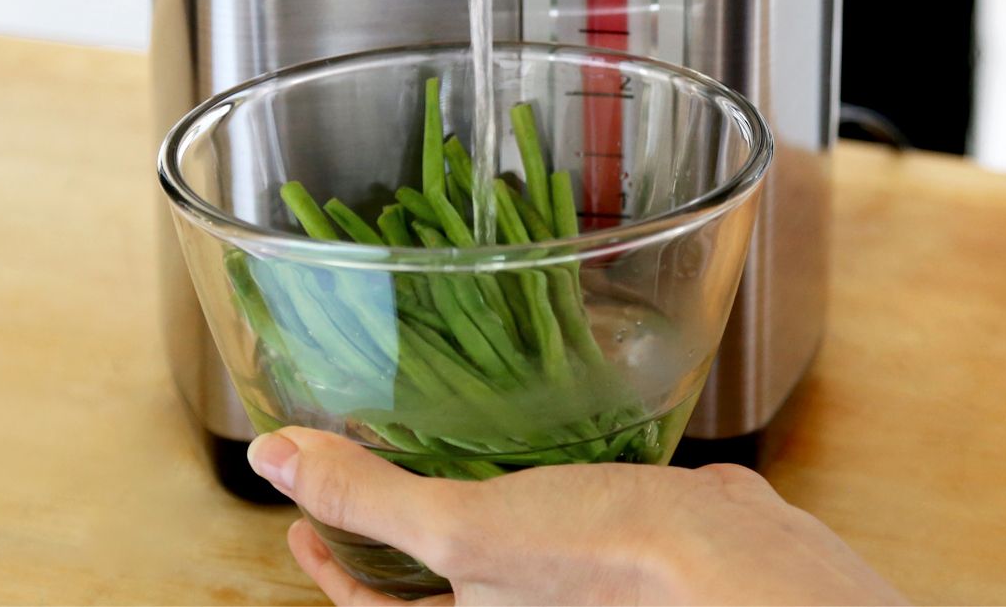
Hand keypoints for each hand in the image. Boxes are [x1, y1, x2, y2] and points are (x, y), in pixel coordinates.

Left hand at [249, 428, 904, 604]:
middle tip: (359, 450)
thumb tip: (274, 457)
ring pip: (489, 529)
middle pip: (426, 568)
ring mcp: (559, 571)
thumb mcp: (462, 532)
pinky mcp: (612, 529)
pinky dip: (526, 461)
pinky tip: (524, 418)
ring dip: (458, 478)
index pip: (369, 602)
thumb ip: (368, 497)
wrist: (731, 564)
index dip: (326, 553)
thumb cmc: (596, 568)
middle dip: (389, 512)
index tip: (298, 507)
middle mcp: (509, 603)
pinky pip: (549, 496)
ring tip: (429, 425)